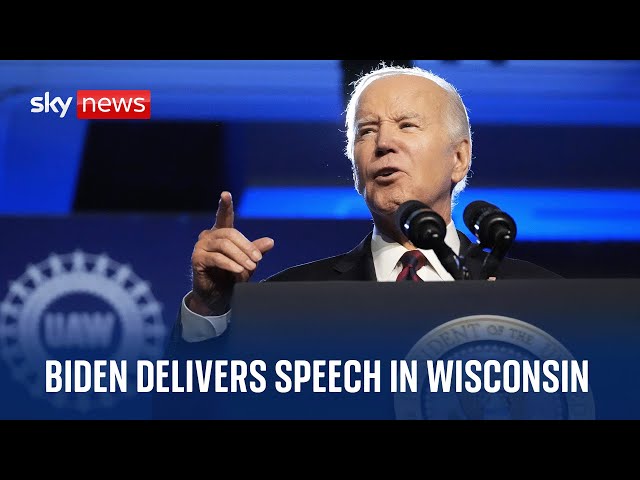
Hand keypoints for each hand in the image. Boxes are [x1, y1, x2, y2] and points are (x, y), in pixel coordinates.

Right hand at [189, 191, 274, 314]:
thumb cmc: (231, 277)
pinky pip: (216, 258)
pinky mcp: (197, 259)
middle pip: (230, 234)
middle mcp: (209, 237)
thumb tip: (271, 241)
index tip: (226, 194)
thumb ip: (256, 250)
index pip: (224, 217)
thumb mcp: (247, 262)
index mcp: (221, 234)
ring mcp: (201, 247)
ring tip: (250, 267)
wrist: (217, 297)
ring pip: (224, 245)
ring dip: (240, 256)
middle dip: (246, 246)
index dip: (225, 206)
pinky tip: (239, 269)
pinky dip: (230, 264)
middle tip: (258, 260)